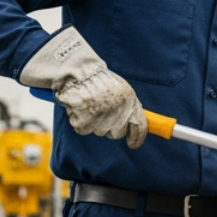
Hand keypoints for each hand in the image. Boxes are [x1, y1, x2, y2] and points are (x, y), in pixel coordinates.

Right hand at [19, 27, 147, 148]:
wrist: (77, 72)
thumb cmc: (98, 79)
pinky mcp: (84, 124)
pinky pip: (84, 129)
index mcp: (130, 103)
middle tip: (102, 111)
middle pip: (117, 133)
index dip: (137, 138)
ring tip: (89, 104)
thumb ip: (130, 106)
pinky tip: (79, 107)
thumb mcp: (122, 89)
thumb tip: (134, 125)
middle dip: (111, 127)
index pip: (140, 127)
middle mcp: (118, 113)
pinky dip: (80, 121)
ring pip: (100, 131)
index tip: (133, 144)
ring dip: (94, 122)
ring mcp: (101, 120)